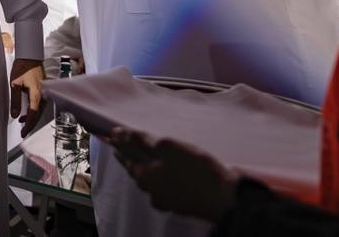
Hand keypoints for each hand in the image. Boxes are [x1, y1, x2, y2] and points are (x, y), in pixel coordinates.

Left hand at [9, 59, 46, 136]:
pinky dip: (34, 110)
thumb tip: (15, 115)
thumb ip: (15, 101)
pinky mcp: (43, 90)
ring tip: (22, 123)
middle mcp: (43, 94)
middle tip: (24, 132)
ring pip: (40, 110)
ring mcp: (44, 92)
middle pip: (38, 114)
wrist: (30, 56)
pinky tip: (27, 112)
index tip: (24, 132)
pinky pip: (40, 104)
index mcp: (37, 94)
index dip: (29, 125)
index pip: (34, 114)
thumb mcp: (15, 84)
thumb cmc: (23, 67)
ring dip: (32, 117)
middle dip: (31, 124)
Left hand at [107, 127, 239, 221]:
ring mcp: (168, 202)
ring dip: (152, 170)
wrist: (225, 199)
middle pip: (139, 173)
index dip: (120, 147)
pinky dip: (168, 178)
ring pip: (155, 183)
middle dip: (134, 159)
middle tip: (130, 148)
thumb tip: (119, 134)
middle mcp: (153, 193)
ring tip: (153, 158)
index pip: (126, 160)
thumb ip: (141, 140)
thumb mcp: (166, 147)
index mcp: (145, 179)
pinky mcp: (184, 205)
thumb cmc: (195, 170)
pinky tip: (174, 172)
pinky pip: (169, 189)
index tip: (113, 139)